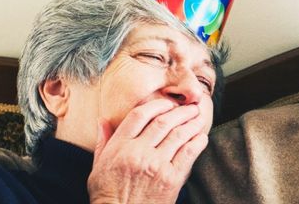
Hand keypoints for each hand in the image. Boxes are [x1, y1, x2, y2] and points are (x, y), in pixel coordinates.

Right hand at [87, 99, 209, 203]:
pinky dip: (197, 143)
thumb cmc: (108, 194)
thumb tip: (103, 120)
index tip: (167, 103)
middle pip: (163, 121)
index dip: (156, 105)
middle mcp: (139, 152)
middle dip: (180, 111)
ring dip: (192, 123)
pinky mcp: (171, 179)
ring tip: (199, 117)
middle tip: (190, 107)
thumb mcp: (97, 166)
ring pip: (178, 134)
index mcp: (120, 147)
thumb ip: (103, 142)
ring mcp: (156, 165)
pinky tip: (201, 138)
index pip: (139, 115)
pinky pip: (188, 154)